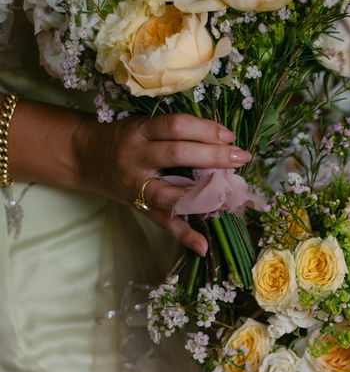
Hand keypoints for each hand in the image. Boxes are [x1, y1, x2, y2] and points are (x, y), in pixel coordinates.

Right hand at [70, 112, 250, 254]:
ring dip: (203, 195)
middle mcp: (136, 156)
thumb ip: (175, 133)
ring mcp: (136, 184)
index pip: (176, 126)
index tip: (230, 136)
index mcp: (140, 131)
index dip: (205, 130)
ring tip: (231, 193)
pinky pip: (163, 223)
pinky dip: (184, 236)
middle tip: (242, 157)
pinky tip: (204, 245)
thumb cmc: (124, 138)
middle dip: (213, 156)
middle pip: (177, 154)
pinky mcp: (138, 207)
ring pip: (170, 192)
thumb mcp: (144, 126)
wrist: (84, 156)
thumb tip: (221, 143)